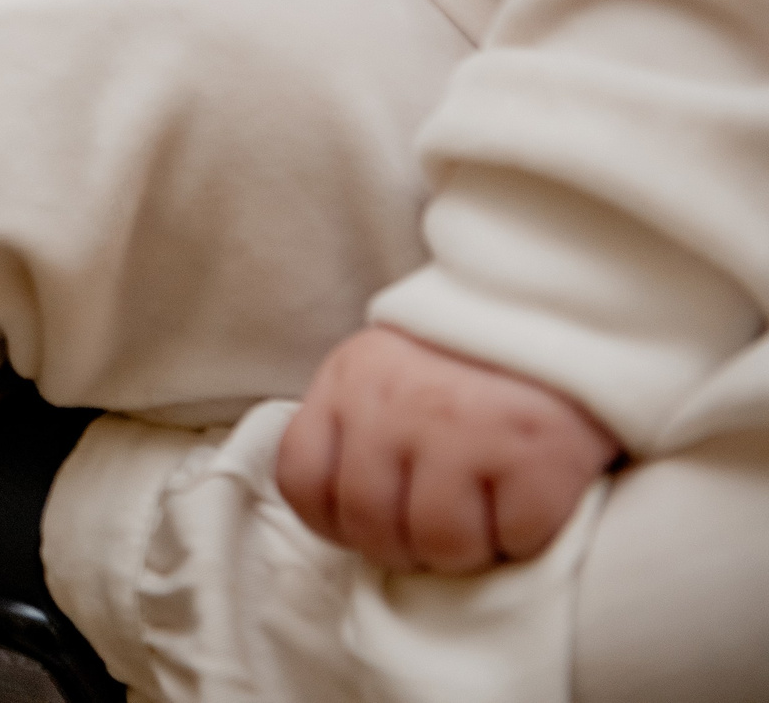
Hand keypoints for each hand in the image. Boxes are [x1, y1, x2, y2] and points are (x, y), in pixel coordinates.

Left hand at [276, 325, 620, 575]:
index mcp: (350, 380)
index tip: (367, 524)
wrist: (566, 317)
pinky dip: (524, 539)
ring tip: (484, 520)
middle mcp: (399, 401)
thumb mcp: (384, 373)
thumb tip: (343, 518)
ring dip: (466, 551)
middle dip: (403, 549)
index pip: (300, 480)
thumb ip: (354, 431)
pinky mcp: (538, 453)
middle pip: (369, 523)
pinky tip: (528, 502)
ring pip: (441, 543)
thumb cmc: (467, 362)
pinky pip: (517, 538)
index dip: (332, 523)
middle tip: (436, 531)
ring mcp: (468, 426)